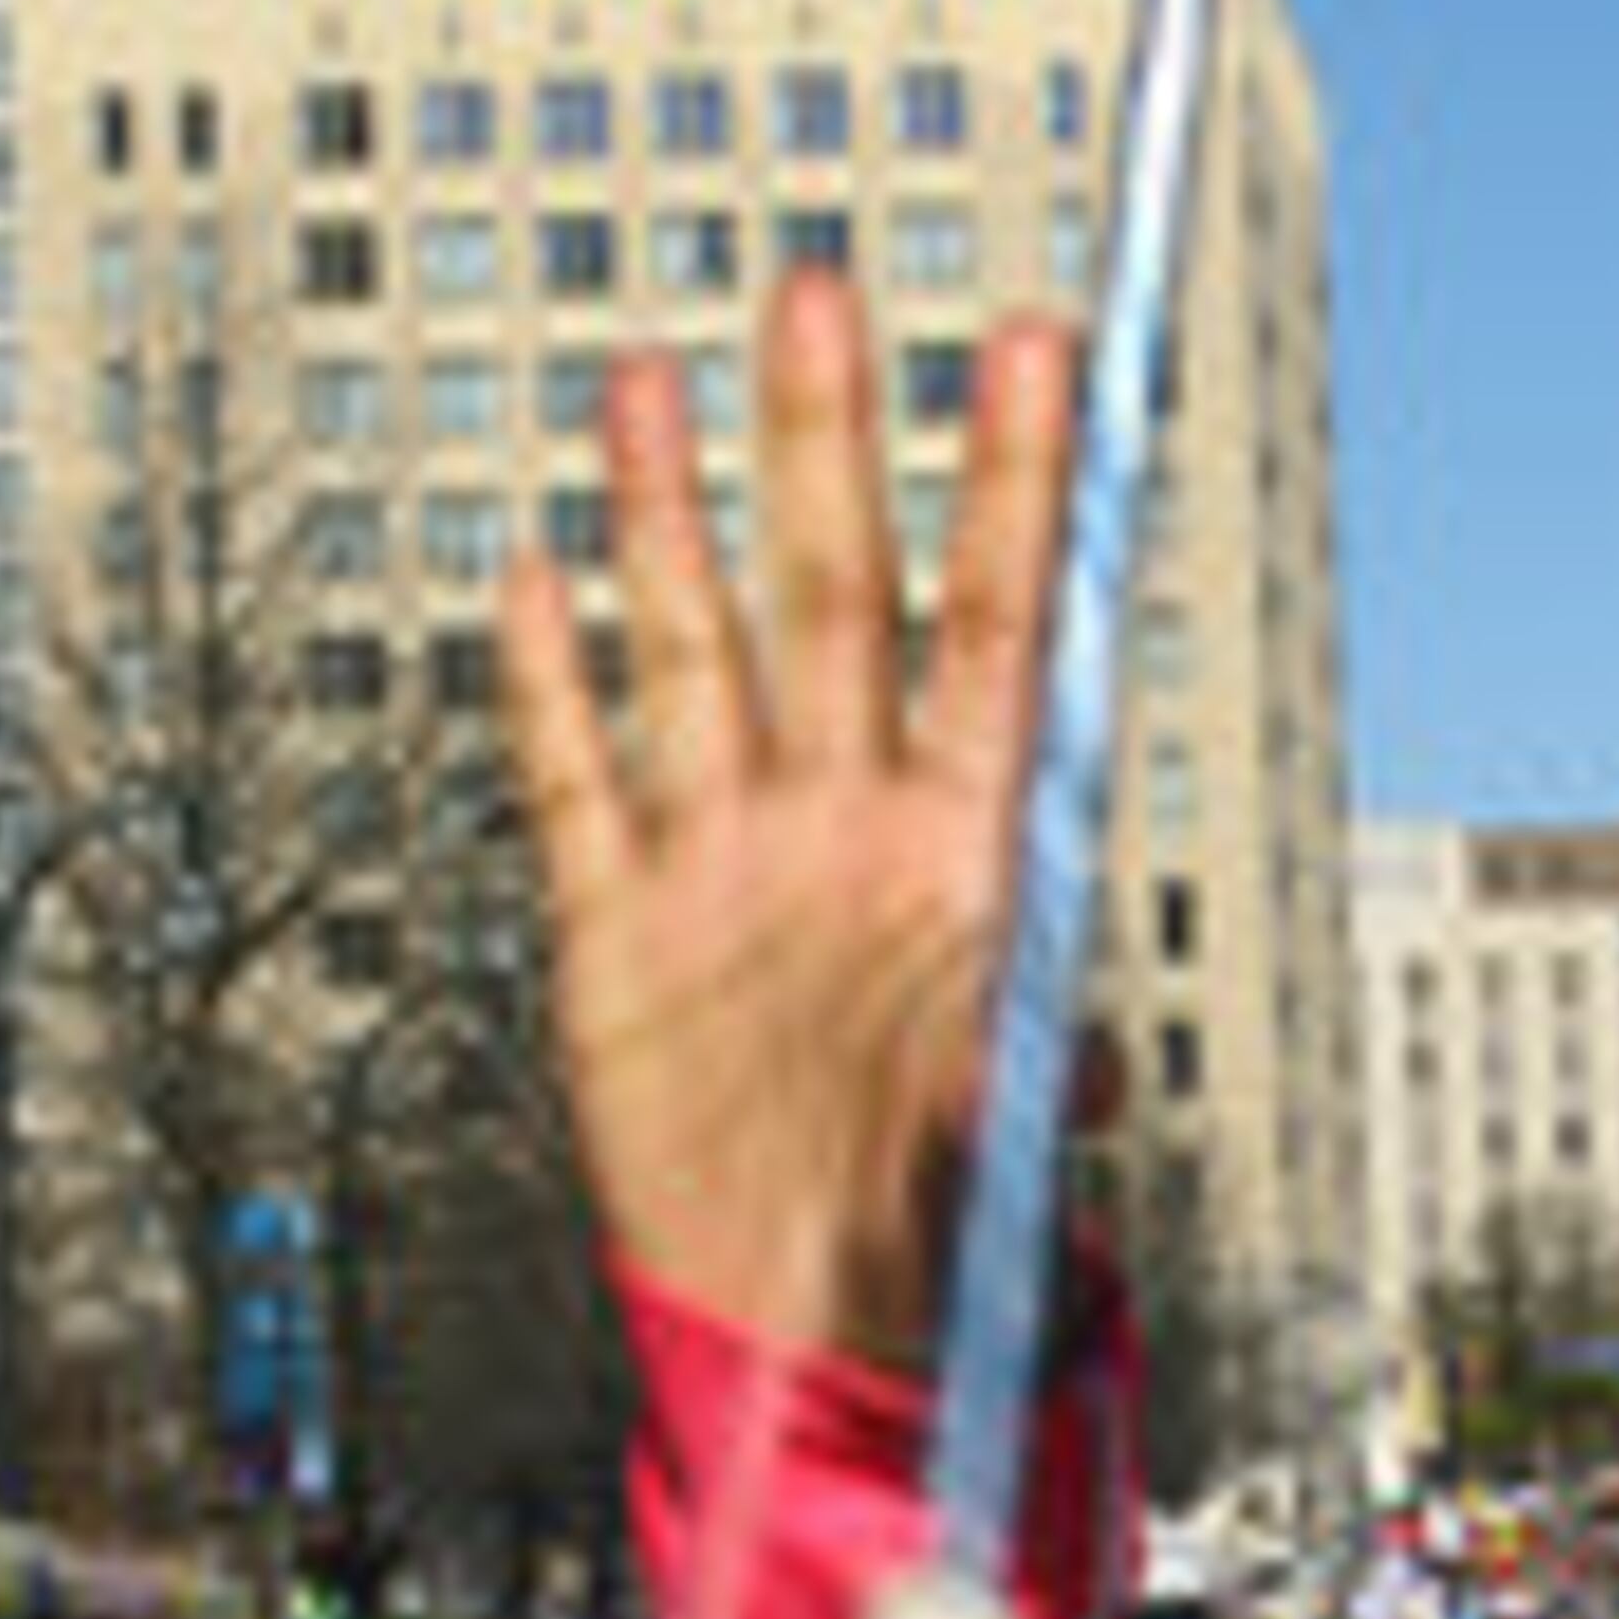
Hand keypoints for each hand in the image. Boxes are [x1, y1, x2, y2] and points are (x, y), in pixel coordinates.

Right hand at [500, 275, 1076, 1374]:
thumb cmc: (940, 1236)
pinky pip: (577, 787)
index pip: (1004, 631)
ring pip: (696, 652)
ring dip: (674, 518)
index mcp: (966, 858)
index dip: (1025, 491)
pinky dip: (549, 686)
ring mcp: (730, 866)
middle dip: (829, 447)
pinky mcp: (623, 938)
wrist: (810, 1333)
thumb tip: (1083, 1075)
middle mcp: (847, 829)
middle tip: (823, 286)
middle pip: (838, 597)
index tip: (1051, 348)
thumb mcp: (1005, 1160)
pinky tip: (535, 578)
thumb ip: (1029, 1092)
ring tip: (654, 377)